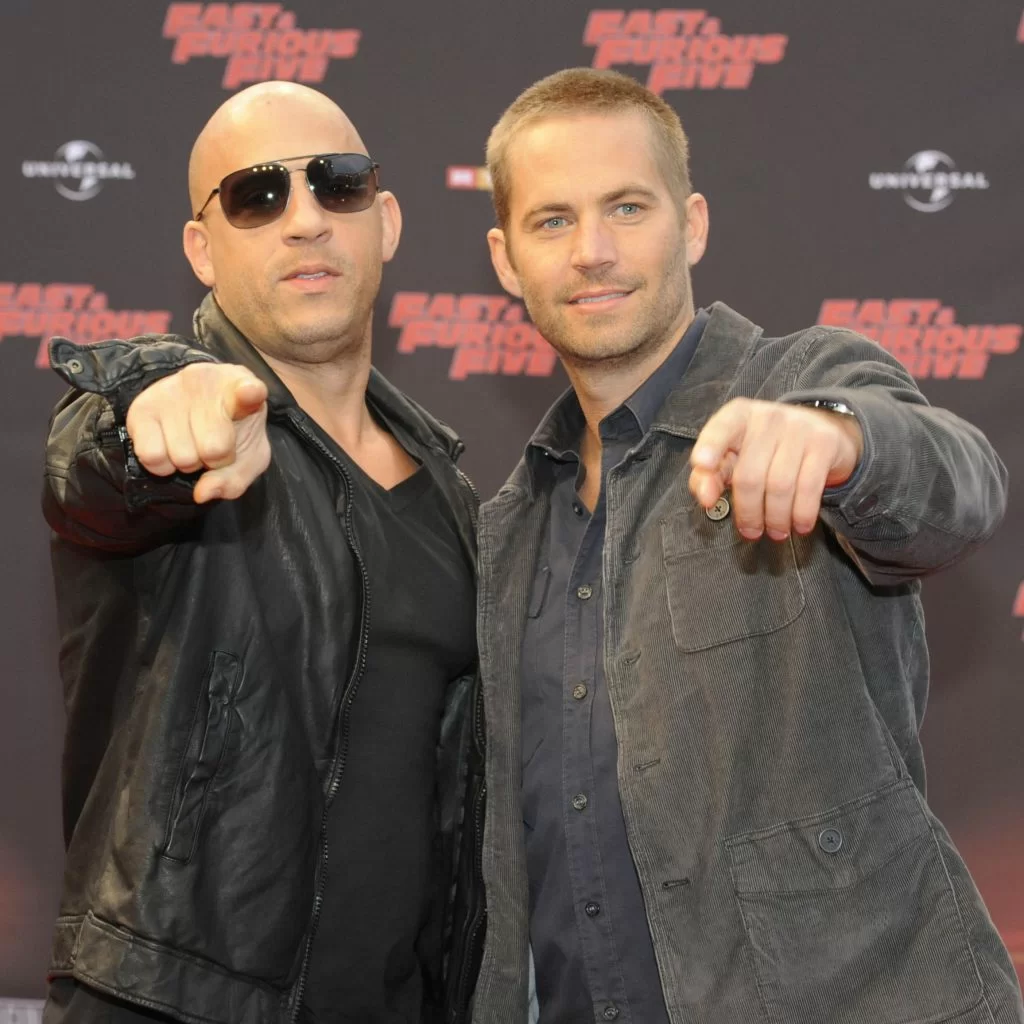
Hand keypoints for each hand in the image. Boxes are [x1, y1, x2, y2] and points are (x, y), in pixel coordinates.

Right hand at [125, 362, 270, 502]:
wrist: (200, 410)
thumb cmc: (233, 434)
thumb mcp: (248, 458)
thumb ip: (235, 479)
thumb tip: (201, 493)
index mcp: (244, 389)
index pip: (249, 390)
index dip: (250, 393)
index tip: (251, 392)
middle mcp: (205, 381)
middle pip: (214, 448)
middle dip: (215, 460)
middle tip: (213, 445)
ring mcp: (171, 390)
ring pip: (182, 456)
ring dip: (188, 462)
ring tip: (191, 442)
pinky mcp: (142, 406)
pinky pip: (151, 455)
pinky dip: (162, 465)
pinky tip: (170, 448)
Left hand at [688, 398, 862, 540]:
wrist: (821, 428)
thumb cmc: (765, 449)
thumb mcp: (733, 455)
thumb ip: (709, 475)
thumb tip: (706, 498)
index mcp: (737, 416)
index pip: (720, 430)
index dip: (709, 447)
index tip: (702, 464)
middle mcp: (768, 417)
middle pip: (749, 475)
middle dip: (748, 512)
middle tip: (750, 531)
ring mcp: (799, 428)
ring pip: (779, 485)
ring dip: (776, 518)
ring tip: (776, 532)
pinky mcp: (824, 443)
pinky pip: (809, 487)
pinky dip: (802, 513)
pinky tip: (799, 525)